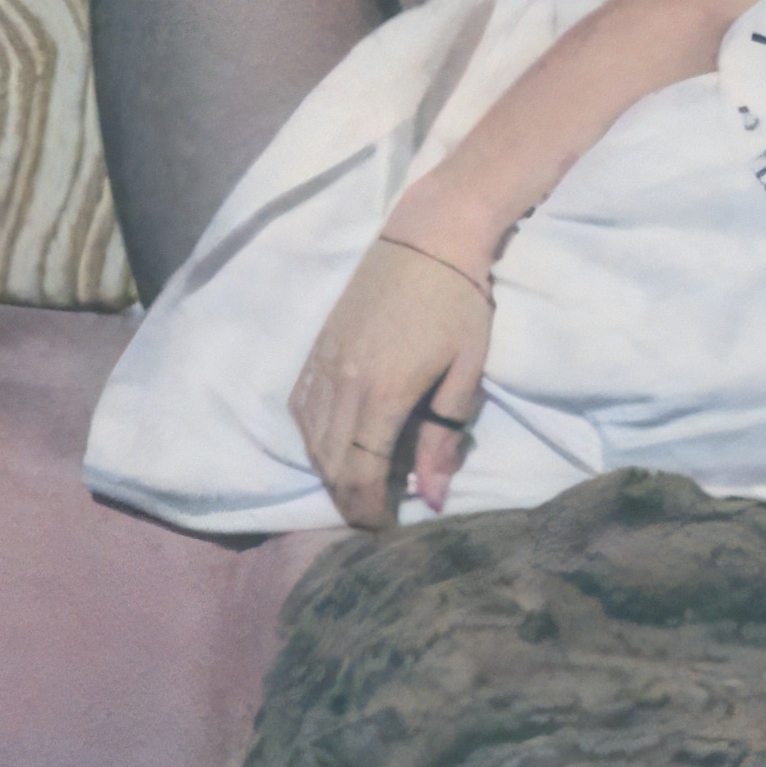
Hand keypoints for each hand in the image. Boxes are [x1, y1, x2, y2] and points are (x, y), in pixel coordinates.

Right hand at [287, 236, 492, 527]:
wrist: (430, 236)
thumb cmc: (461, 303)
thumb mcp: (465, 373)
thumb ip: (443, 438)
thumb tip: (431, 498)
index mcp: (383, 394)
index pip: (362, 473)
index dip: (369, 510)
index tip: (386, 530)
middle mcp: (343, 383)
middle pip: (331, 463)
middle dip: (348, 500)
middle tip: (373, 519)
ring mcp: (324, 362)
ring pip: (310, 438)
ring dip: (329, 472)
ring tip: (356, 488)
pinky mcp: (318, 346)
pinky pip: (301, 406)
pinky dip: (311, 437)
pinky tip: (332, 446)